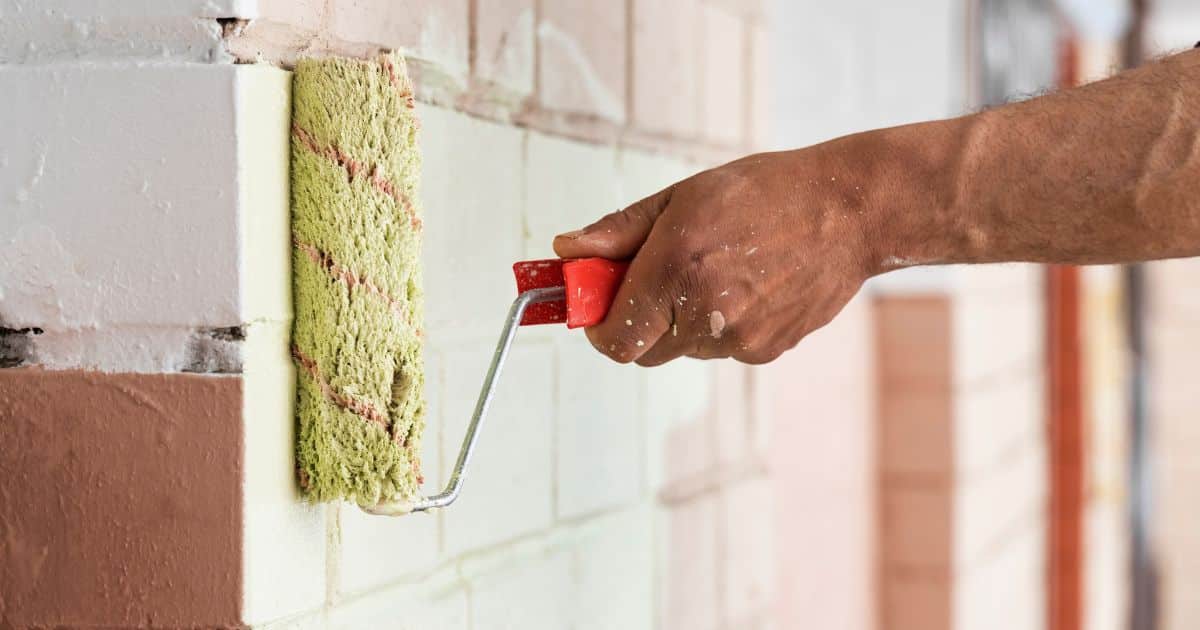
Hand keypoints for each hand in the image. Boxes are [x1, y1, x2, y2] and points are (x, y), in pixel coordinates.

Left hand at [553, 142, 886, 365]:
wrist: (849, 211)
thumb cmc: (764, 193)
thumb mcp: (682, 197)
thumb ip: (618, 231)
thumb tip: (567, 251)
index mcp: (676, 268)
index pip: (612, 338)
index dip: (598, 324)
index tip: (598, 302)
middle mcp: (705, 314)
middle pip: (642, 351)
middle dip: (637, 321)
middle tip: (653, 278)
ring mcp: (740, 340)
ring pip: (683, 349)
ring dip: (681, 319)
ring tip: (716, 268)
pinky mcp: (767, 351)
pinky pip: (721, 347)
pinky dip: (719, 324)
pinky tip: (746, 283)